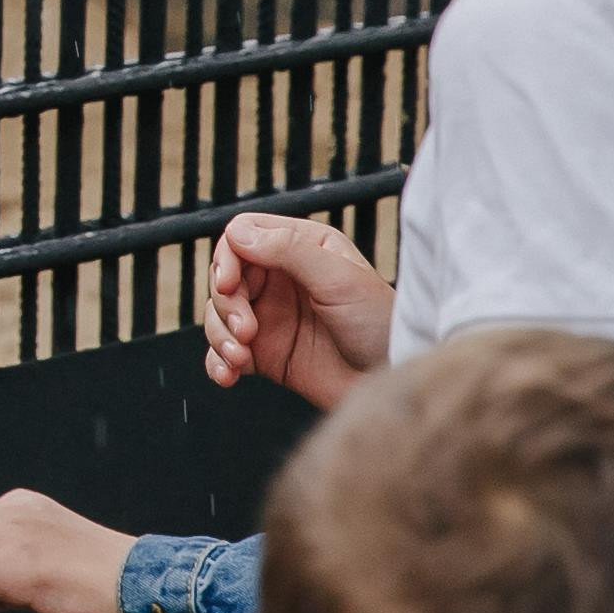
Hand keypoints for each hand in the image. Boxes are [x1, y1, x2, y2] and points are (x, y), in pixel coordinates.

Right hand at [206, 212, 394, 410]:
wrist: (395, 379)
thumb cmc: (381, 326)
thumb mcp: (339, 279)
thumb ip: (288, 250)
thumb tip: (238, 233)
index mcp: (302, 248)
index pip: (243, 237)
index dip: (228, 258)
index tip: (230, 284)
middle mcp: (282, 279)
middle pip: (224, 278)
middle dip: (225, 304)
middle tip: (245, 329)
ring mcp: (272, 317)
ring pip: (219, 315)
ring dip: (219, 335)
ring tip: (240, 356)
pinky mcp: (267, 354)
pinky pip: (225, 352)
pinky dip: (218, 362)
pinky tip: (228, 374)